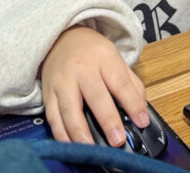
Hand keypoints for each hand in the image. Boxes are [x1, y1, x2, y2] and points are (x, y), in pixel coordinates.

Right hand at [41, 25, 148, 146]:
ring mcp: (62, 82)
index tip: (141, 122)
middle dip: (107, 120)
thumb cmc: (92, 52)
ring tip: (93, 150)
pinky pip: (53, 118)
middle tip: (118, 141)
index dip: (132, 103)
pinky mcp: (48, 94)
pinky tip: (72, 146)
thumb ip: (130, 83)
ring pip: (70, 110)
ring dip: (81, 133)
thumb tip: (141, 110)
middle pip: (96, 96)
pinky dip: (62, 135)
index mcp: (104, 57)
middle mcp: (82, 69)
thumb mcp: (115, 58)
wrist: (61, 38)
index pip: (120, 82)